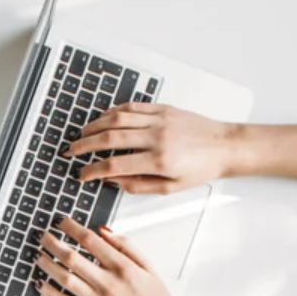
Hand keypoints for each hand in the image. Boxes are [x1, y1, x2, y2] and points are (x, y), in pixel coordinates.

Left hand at [33, 218, 195, 295]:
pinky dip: (50, 293)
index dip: (71, 228)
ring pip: (65, 278)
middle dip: (53, 243)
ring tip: (38, 255)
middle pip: (72, 257)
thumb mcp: (149, 267)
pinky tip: (40, 284)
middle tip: (43, 235)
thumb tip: (105, 231)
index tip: (62, 222)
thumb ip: (127, 246)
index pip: (90, 240)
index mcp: (122, 267)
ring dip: (48, 265)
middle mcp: (108, 283)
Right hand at [68, 104, 238, 194]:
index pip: (114, 166)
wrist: (225, 146)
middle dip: (84, 145)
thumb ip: (137, 185)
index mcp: (158, 161)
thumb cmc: (201, 169)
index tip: (82, 174)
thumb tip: (112, 180)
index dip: (92, 171)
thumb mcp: (170, 188)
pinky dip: (112, 112)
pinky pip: (131, 107)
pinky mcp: (163, 109)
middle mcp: (157, 138)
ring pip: (116, 119)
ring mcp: (159, 120)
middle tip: (70, 151)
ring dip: (94, 126)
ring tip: (81, 135)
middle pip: (109, 139)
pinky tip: (102, 119)